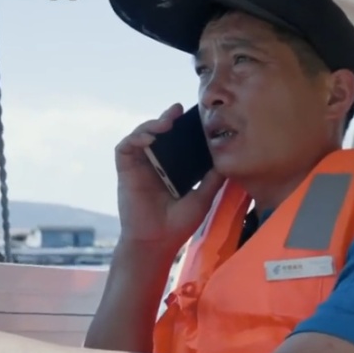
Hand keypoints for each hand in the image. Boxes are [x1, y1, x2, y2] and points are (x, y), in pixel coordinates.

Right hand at [113, 103, 224, 254]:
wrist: (158, 242)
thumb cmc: (179, 223)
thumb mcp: (203, 196)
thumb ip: (213, 178)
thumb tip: (228, 159)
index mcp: (173, 167)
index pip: (177, 140)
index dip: (183, 126)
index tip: (195, 115)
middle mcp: (155, 163)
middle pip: (159, 133)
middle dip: (167, 118)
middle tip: (178, 110)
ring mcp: (140, 166)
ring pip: (141, 135)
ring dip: (151, 125)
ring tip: (166, 123)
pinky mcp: (125, 171)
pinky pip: (125, 148)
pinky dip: (135, 139)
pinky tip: (149, 138)